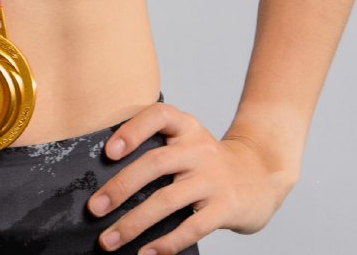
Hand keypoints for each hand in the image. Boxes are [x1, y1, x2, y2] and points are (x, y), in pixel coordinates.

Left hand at [87, 103, 291, 252]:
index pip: (157, 115)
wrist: (261, 173)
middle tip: (95, 208)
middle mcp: (199, 148)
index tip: (108, 152)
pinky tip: (145, 254)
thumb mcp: (187, 142)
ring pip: (167, 200)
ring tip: (109, 240)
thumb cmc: (208, 161)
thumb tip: (108, 180)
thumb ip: (157, 150)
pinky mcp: (226, 207)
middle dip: (120, 188)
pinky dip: (166, 243)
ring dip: (134, 223)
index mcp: (186, 126)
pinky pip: (192, 227)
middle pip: (155, 164)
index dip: (132, 130)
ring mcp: (213, 178)